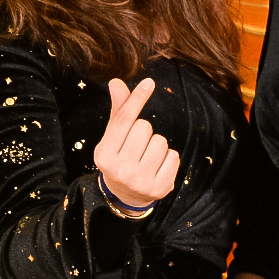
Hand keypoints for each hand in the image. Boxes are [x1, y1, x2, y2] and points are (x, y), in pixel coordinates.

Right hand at [98, 77, 177, 208]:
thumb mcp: (113, 138)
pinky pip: (173, 156)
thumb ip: (118, 111)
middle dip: (144, 132)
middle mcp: (120, 169)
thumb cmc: (120, 158)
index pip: (123, 121)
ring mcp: (141, 180)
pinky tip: (157, 167)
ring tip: (147, 158)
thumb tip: (116, 82)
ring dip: (157, 145)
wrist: (125, 196)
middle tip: (137, 147)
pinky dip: (168, 158)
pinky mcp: (160, 188)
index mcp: (104, 155)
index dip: (136, 100)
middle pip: (144, 127)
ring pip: (161, 141)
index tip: (149, 83)